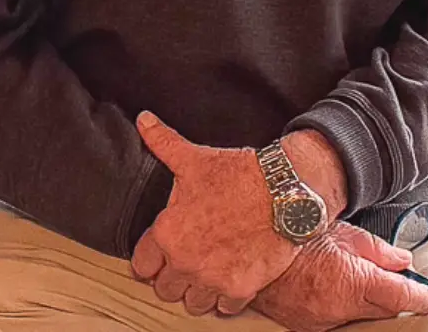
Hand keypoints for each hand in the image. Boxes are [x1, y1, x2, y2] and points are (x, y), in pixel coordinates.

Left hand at [128, 112, 299, 315]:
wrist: (286, 193)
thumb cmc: (239, 176)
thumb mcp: (194, 159)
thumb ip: (163, 142)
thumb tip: (144, 120)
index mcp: (168, 234)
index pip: (141, 265)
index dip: (148, 259)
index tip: (157, 254)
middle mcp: (186, 262)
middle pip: (164, 289)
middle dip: (171, 276)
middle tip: (183, 262)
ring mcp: (214, 279)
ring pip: (192, 303)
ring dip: (196, 291)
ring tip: (204, 273)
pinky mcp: (241, 290)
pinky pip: (224, 308)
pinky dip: (225, 298)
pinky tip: (229, 278)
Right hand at [251, 223, 427, 331]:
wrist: (246, 242)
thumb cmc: (291, 230)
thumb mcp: (340, 230)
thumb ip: (377, 249)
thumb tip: (403, 262)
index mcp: (353, 283)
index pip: (402, 297)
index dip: (422, 297)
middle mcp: (339, 308)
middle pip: (383, 310)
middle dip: (390, 296)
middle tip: (387, 277)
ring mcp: (320, 321)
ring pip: (358, 318)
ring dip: (363, 302)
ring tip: (348, 277)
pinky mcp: (304, 325)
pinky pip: (334, 321)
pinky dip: (340, 308)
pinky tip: (330, 288)